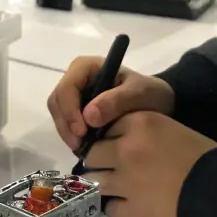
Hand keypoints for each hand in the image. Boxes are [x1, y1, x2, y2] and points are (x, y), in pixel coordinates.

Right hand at [48, 57, 174, 151]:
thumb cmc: (149, 93)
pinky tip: (86, 148)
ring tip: (83, 150)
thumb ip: (116, 101)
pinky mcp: (77, 110)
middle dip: (66, 124)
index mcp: (87, 67)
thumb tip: (88, 116)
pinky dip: (72, 137)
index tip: (82, 132)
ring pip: (59, 114)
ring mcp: (76, 95)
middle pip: (58, 101)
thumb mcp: (139, 93)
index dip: (69, 110)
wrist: (158, 103)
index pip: (67, 87)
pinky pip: (66, 123)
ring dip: (67, 133)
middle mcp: (77, 78)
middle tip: (80, 145)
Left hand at [83, 111, 216, 216]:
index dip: (109, 139)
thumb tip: (113, 141)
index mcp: (138, 123)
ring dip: (104, 183)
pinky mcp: (129, 210)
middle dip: (101, 161)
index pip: (103, 128)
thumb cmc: (201, 157)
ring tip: (118, 187)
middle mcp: (125, 149)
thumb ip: (138, 131)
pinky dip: (116, 205)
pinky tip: (130, 203)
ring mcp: (124, 181)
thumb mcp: (169, 129)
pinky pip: (108, 205)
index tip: (116, 146)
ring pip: (94, 180)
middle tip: (116, 168)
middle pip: (92, 154)